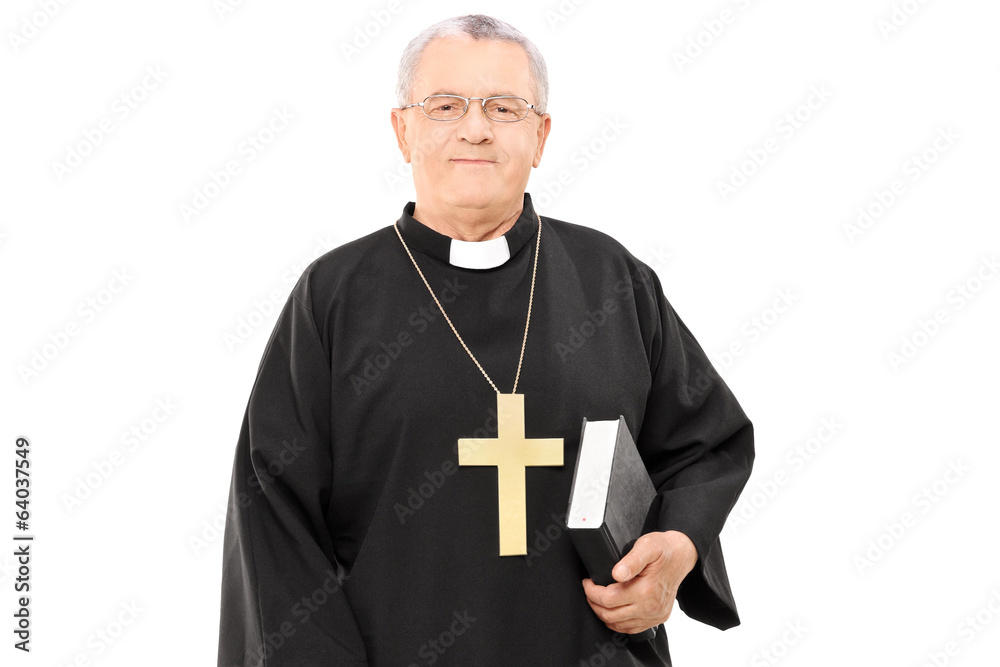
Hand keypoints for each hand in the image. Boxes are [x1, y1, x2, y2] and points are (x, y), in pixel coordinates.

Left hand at [581, 530, 697, 634]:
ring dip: (603, 614)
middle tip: (590, 590)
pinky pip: (632, 629)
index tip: (588, 582)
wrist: (681, 556)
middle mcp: (650, 607)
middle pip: (610, 615)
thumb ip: (632, 560)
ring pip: (619, 625)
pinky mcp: (657, 618)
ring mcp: (654, 615)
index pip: (609, 599)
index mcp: (646, 590)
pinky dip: (617, 623)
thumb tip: (616, 573)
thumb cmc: (663, 549)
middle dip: (594, 603)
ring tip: (598, 600)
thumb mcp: (648, 546)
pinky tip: (612, 611)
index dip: (592, 592)